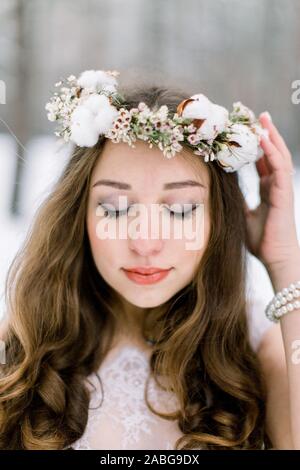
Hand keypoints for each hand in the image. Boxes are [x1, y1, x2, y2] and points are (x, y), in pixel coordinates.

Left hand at [244, 112, 299, 269]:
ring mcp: (282, 189)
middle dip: (266, 135)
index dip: (257, 148)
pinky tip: (263, 138)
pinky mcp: (284, 193)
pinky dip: (271, 151)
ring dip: (271, 137)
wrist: (275, 257)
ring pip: (279, 156)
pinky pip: (279, 167)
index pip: (263, 163)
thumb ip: (239, 202)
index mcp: (268, 191)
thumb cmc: (261, 241)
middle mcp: (276, 186)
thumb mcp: (244, 216)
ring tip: (263, 119)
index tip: (246, 133)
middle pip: (272, 154)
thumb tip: (225, 192)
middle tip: (257, 117)